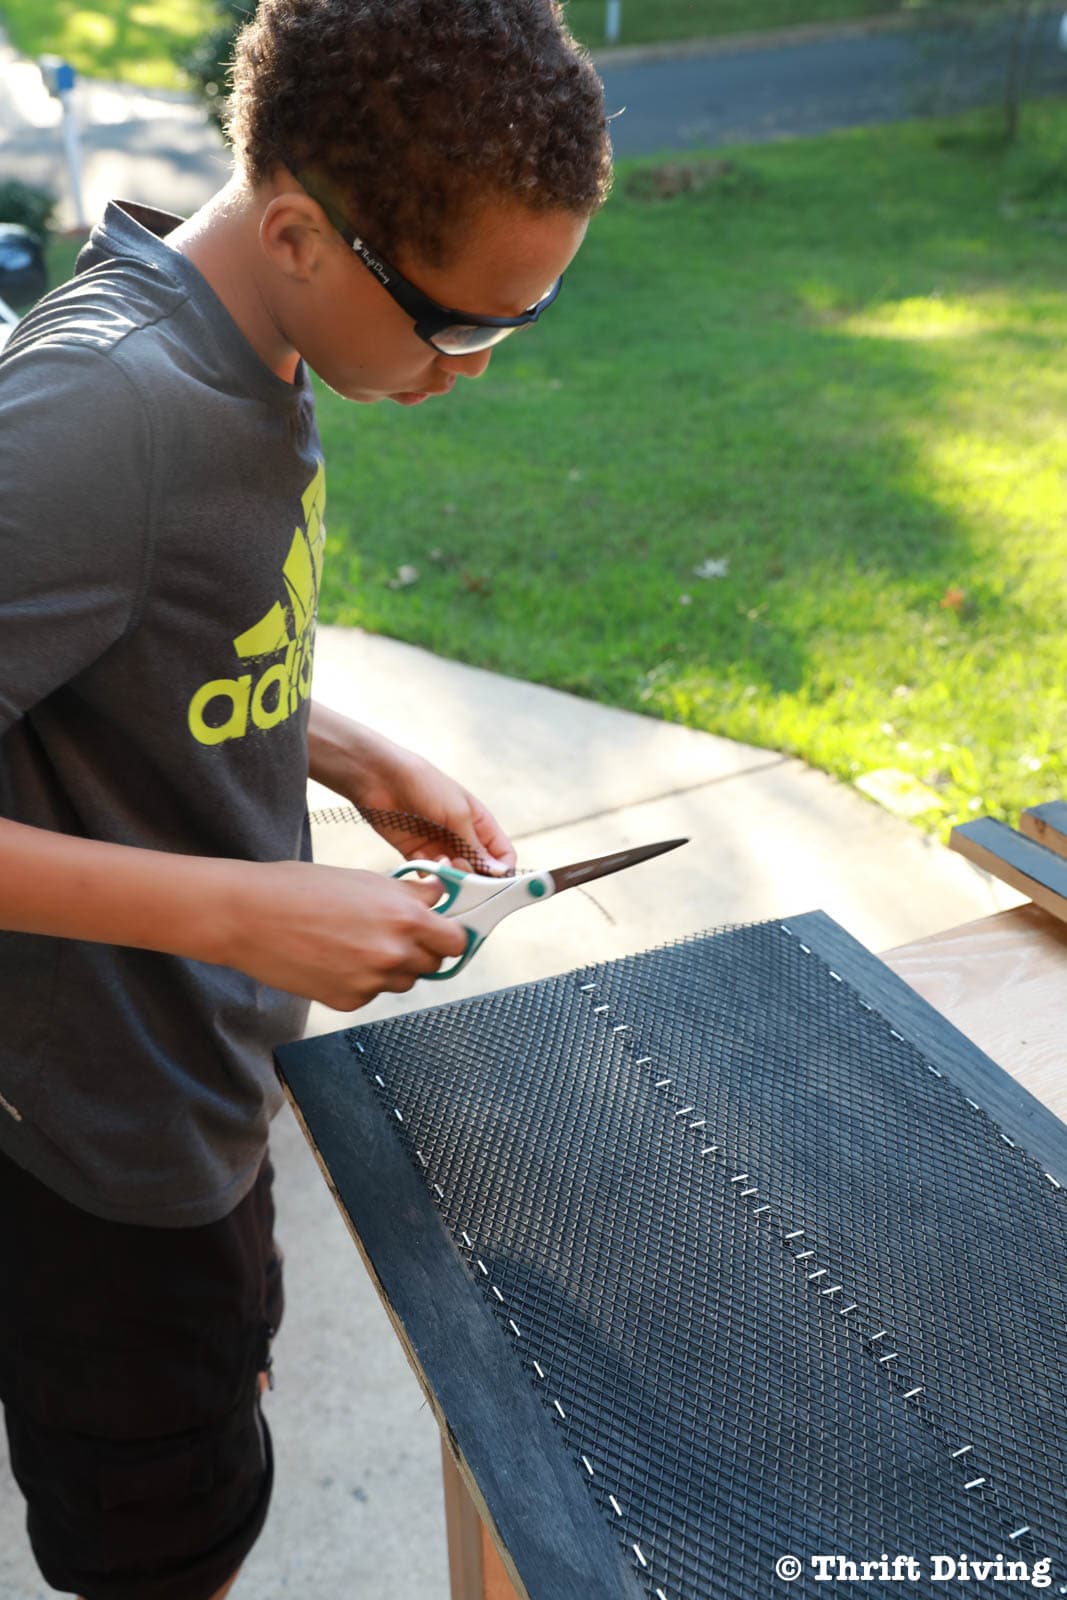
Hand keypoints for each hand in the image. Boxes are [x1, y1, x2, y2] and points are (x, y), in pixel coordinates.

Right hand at [217, 860, 468, 1010]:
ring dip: (392, 967)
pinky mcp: (348, 1001)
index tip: (443, 931)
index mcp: (404, 916)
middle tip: (396, 935)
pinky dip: (362, 980)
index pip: (456, 940)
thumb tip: (440, 896)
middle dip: (422, 951)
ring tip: (356, 943)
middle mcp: (393, 953)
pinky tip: (334, 958)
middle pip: (433, 965)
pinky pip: (371, 993)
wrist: (249, 917)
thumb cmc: (301, 888)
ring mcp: (371, 981)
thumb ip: (409, 893)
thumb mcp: (364, 880)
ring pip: (403, 981)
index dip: (451, 935)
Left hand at [309, 705, 516, 873]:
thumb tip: (498, 872)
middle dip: (475, 876)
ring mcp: (439, 845)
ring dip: (451, 875)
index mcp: (478, 822)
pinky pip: (431, 873)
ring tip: (442, 863)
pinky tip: (424, 862)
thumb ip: (476, 846)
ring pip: (455, 874)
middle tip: (464, 874)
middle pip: (478, 869)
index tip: (495, 883)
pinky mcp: (417, 853)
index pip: (501, 854)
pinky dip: (430, 874)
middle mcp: (461, 836)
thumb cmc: (425, 785)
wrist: (381, 778)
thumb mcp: (457, 814)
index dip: (501, 870)